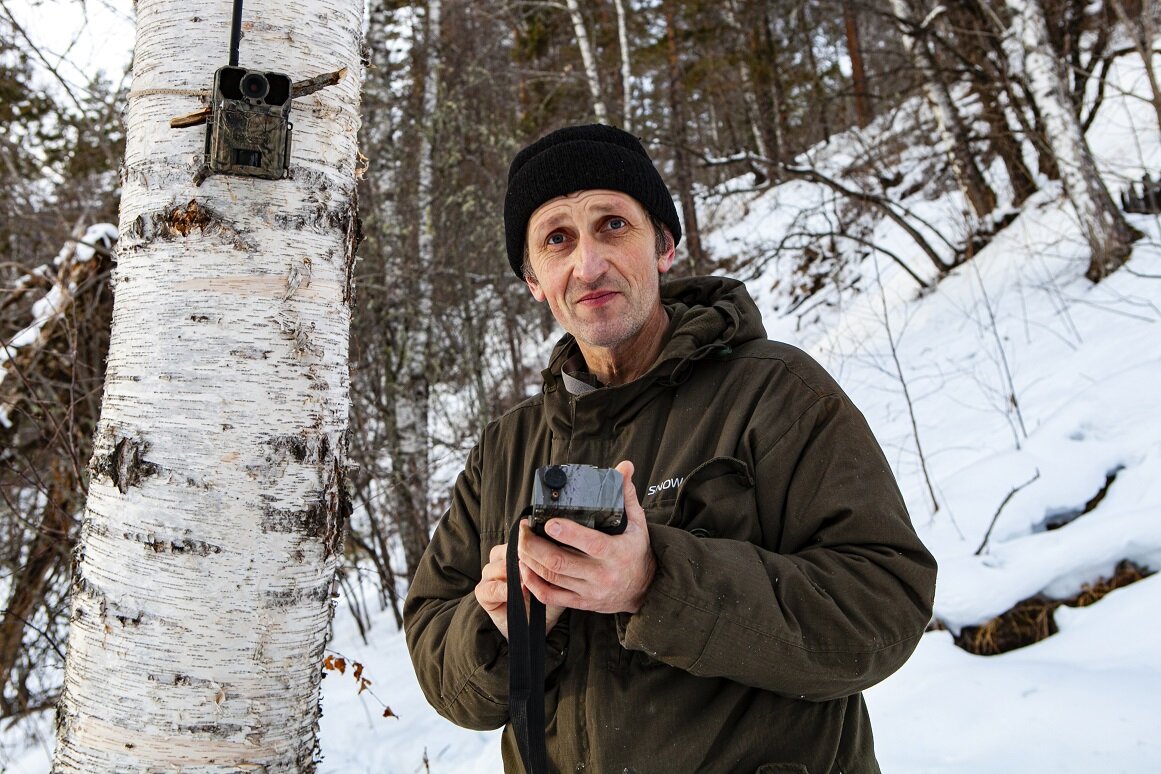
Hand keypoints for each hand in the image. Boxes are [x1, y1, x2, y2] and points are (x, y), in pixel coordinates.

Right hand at [474, 542, 565, 639]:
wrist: (538, 625)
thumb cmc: (547, 598)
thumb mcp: (555, 580)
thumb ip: (553, 566)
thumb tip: (558, 550)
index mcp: (515, 553)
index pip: (517, 540)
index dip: (527, 543)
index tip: (541, 546)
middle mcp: (499, 561)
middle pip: (503, 551)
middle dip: (519, 557)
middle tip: (534, 564)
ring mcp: (490, 577)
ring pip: (493, 567)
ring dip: (511, 573)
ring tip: (527, 580)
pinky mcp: (484, 593)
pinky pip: (488, 589)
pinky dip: (502, 590)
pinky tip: (517, 591)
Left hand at [518, 460, 655, 614]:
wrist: (645, 590)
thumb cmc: (637, 552)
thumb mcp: (638, 524)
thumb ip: (627, 495)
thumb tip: (625, 466)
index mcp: (616, 553)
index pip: (590, 544)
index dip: (567, 533)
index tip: (549, 521)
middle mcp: (601, 575)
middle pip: (560, 562)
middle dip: (534, 545)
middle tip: (524, 529)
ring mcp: (589, 591)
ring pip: (551, 577)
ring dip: (529, 560)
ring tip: (520, 543)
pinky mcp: (580, 602)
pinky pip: (550, 596)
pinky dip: (532, 583)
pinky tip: (524, 568)